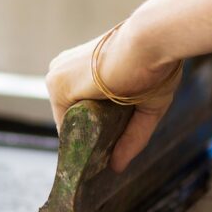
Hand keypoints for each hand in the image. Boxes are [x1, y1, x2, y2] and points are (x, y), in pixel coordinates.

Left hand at [46, 22, 181, 172]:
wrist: (151, 42)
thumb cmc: (155, 64)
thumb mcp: (144, 106)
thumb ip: (131, 137)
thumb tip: (118, 168)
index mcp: (79, 67)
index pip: (76, 108)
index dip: (91, 129)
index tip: (106, 147)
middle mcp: (63, 70)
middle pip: (71, 117)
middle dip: (88, 138)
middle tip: (106, 158)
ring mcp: (57, 77)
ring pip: (69, 123)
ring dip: (83, 141)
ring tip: (104, 156)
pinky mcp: (58, 85)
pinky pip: (65, 125)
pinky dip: (77, 141)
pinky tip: (93, 152)